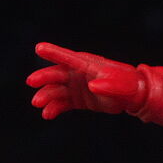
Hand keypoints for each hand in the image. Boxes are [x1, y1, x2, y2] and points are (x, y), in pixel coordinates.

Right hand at [27, 42, 146, 119]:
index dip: (54, 53)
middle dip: (43, 78)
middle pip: (56, 74)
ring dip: (46, 96)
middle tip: (31, 83)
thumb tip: (93, 86)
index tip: (39, 48)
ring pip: (56, 90)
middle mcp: (76, 74)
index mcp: (85, 64)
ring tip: (38, 105)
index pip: (67, 57)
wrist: (131, 97)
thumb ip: (106, 85)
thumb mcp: (118, 84)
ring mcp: (75, 87)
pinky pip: (62, 104)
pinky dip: (54, 108)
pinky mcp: (77, 100)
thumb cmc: (125, 84)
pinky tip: (47, 114)